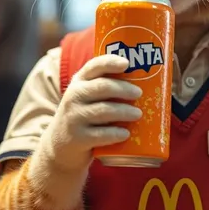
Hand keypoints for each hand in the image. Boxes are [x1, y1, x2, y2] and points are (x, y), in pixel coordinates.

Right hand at [41, 54, 141, 172]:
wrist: (60, 147)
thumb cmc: (84, 116)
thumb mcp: (87, 97)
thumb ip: (106, 88)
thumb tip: (147, 81)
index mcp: (80, 82)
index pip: (93, 66)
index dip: (110, 62)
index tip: (127, 63)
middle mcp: (74, 96)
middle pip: (102, 87)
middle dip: (123, 89)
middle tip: (139, 93)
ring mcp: (74, 117)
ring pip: (103, 110)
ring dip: (124, 111)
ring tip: (138, 114)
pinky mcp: (77, 138)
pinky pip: (100, 134)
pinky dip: (115, 133)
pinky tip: (125, 133)